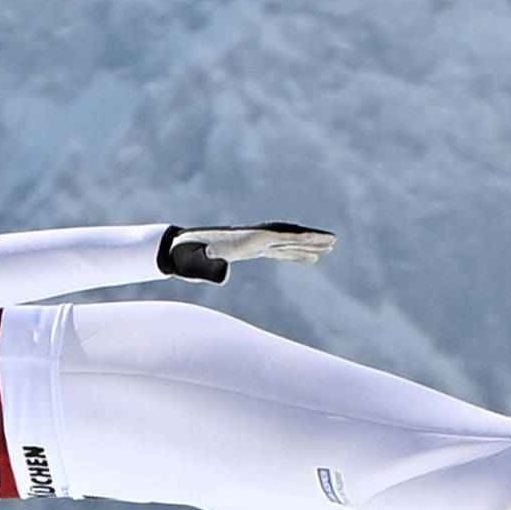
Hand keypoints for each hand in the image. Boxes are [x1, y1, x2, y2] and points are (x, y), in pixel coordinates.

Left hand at [161, 223, 336, 281]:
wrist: (176, 249)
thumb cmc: (185, 256)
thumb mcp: (194, 261)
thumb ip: (208, 265)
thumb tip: (224, 274)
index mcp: (243, 238)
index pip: (276, 235)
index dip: (298, 236)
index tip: (317, 237)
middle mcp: (252, 237)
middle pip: (287, 235)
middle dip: (310, 237)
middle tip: (334, 240)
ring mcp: (253, 243)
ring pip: (286, 242)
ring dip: (308, 244)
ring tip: (331, 247)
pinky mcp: (251, 250)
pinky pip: (279, 251)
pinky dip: (296, 254)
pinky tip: (310, 260)